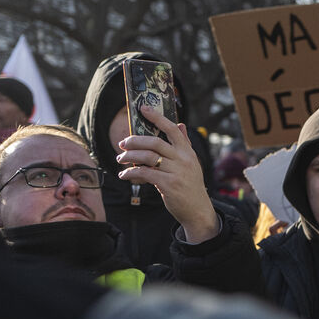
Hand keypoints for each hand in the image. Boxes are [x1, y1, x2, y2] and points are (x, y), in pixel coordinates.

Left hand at [116, 103, 219, 242]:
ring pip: (147, 157)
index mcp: (188, 152)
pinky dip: (131, 173)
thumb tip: (180, 125)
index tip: (143, 109)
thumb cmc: (190, 186)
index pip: (172, 129)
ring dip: (129, 157)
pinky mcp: (169, 185)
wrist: (198, 210)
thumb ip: (184, 144)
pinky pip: (145, 173)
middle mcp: (184, 160)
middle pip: (155, 142)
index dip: (157, 117)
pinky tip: (124, 175)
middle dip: (134, 141)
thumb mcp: (191, 163)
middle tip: (122, 144)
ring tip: (121, 160)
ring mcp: (177, 172)